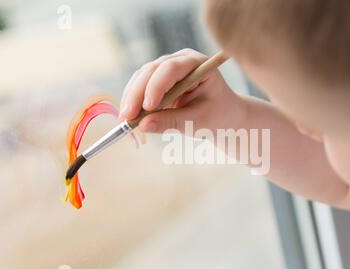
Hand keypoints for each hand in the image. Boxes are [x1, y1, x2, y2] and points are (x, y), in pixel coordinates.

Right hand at [119, 48, 245, 133]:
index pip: (171, 69)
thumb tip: (143, 125)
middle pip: (151, 71)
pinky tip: (127, 117)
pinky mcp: (157, 80)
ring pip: (141, 77)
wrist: (224, 117)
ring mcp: (167, 68)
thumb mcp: (199, 122)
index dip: (156, 86)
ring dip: (131, 98)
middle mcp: (180, 60)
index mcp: (197, 64)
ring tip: (125, 121)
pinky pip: (139, 87)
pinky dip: (132, 101)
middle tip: (127, 117)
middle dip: (137, 94)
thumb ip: (173, 122)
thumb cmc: (218, 116)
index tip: (148, 107)